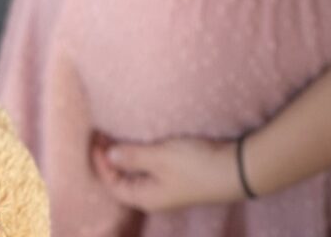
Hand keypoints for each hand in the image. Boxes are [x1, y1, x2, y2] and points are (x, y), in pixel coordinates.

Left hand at [91, 134, 243, 211]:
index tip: (96, 138)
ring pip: (139, 173)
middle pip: (124, 180)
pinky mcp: (181, 176)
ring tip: (121, 133)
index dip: (100, 163)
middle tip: (104, 133)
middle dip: (112, 158)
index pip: (112, 183)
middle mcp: (155, 196)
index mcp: (146, 197)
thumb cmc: (195, 165)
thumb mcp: (161, 157)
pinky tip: (146, 139)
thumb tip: (109, 155)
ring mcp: (169, 187)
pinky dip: (143, 154)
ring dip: (129, 155)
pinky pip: (153, 167)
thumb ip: (133, 156)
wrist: (235, 169)